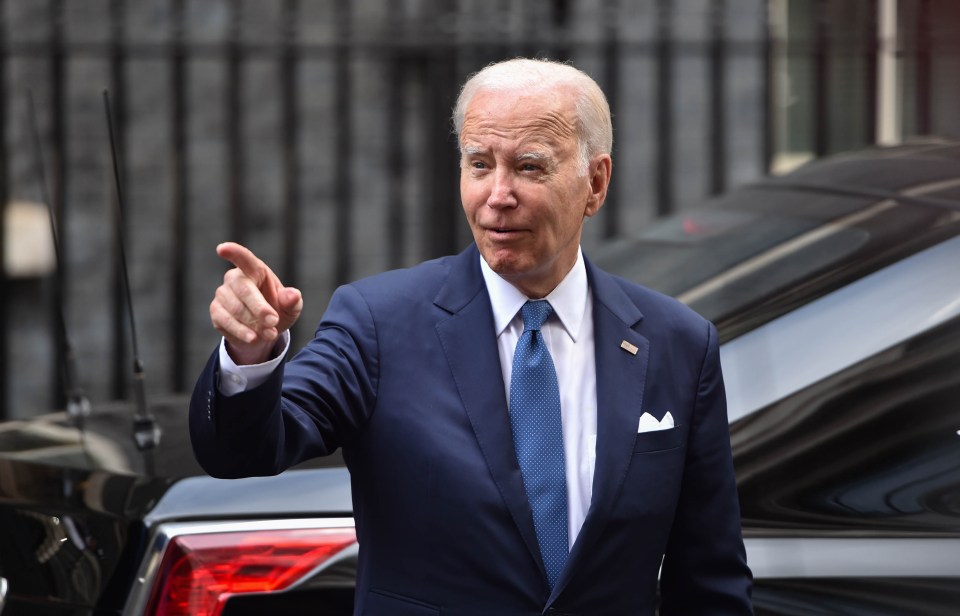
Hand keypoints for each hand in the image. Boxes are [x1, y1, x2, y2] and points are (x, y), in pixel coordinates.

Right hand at [210, 242, 302, 364]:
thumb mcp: (291, 308)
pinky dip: (241, 331)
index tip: (222, 249)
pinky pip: (225, 321)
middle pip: (243, 288)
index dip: (233, 252)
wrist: (263, 331)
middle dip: (259, 307)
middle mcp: (235, 278)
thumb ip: (292, 301)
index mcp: (255, 270)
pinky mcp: (216, 311)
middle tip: (273, 321)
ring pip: (234, 307)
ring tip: (270, 333)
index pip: (243, 258)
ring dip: (253, 323)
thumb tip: (292, 295)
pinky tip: (253, 338)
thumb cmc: (278, 311)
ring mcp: (223, 294)